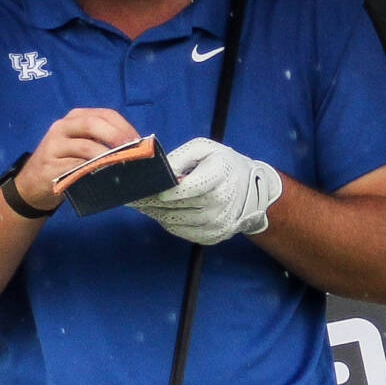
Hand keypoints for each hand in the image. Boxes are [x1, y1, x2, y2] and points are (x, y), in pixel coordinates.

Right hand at [13, 107, 138, 213]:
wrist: (33, 182)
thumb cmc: (66, 162)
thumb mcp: (83, 146)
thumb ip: (102, 142)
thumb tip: (135, 149)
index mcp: (75, 118)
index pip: (104, 114)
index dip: (124, 126)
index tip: (139, 141)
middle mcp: (62, 127)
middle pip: (93, 124)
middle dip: (116, 136)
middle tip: (132, 151)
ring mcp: (54, 146)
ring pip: (85, 147)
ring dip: (107, 157)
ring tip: (121, 165)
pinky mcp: (49, 166)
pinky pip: (75, 167)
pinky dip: (92, 171)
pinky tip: (102, 176)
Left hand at [130, 138, 282, 244]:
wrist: (252, 190)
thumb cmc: (222, 164)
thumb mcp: (205, 148)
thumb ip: (181, 156)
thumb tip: (161, 170)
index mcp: (219, 175)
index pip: (189, 188)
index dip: (167, 190)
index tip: (149, 189)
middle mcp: (221, 202)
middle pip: (177, 206)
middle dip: (152, 201)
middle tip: (133, 196)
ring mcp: (218, 222)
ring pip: (175, 221)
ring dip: (155, 213)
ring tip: (141, 204)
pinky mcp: (213, 236)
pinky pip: (181, 231)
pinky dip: (167, 222)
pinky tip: (159, 212)